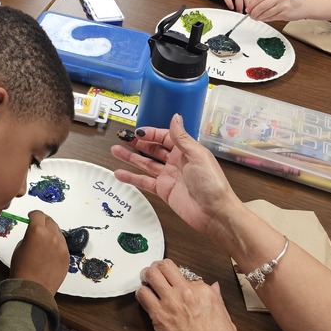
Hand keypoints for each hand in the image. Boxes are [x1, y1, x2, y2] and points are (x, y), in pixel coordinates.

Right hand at [9, 210, 68, 293]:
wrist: (33, 289)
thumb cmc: (21, 268)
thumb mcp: (20, 246)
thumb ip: (29, 235)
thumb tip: (35, 233)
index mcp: (37, 231)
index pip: (38, 214)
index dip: (33, 215)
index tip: (30, 218)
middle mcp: (52, 235)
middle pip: (50, 220)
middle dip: (43, 221)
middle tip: (38, 227)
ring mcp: (62, 246)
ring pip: (58, 231)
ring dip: (51, 232)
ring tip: (45, 240)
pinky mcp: (67, 256)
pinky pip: (62, 244)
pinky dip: (57, 243)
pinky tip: (50, 251)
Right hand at [110, 115, 241, 238]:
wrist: (215, 213)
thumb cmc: (212, 184)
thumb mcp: (198, 155)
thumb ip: (182, 137)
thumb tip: (176, 117)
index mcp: (186, 151)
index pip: (164, 137)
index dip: (151, 133)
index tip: (137, 132)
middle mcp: (176, 162)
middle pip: (153, 149)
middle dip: (137, 143)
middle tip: (122, 137)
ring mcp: (169, 176)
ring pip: (145, 163)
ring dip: (130, 157)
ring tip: (115, 150)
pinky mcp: (164, 191)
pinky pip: (144, 182)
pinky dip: (131, 178)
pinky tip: (120, 173)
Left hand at [136, 259, 242, 330]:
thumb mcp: (227, 322)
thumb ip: (217, 301)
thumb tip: (213, 287)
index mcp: (206, 294)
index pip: (185, 274)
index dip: (179, 280)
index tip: (177, 286)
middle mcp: (188, 293)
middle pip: (165, 266)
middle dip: (158, 268)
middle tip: (156, 275)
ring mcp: (172, 303)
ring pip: (150, 274)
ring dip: (147, 277)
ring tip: (148, 283)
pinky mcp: (158, 316)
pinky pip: (142, 294)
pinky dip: (141, 294)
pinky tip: (145, 299)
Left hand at [247, 0, 303, 21]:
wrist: (305, 5)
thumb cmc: (291, 0)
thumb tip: (254, 7)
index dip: (252, 5)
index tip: (248, 9)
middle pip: (261, 6)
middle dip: (254, 12)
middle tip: (251, 15)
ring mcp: (282, 6)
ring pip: (266, 13)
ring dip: (259, 17)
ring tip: (256, 18)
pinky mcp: (285, 14)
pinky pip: (272, 18)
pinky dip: (266, 19)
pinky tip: (264, 19)